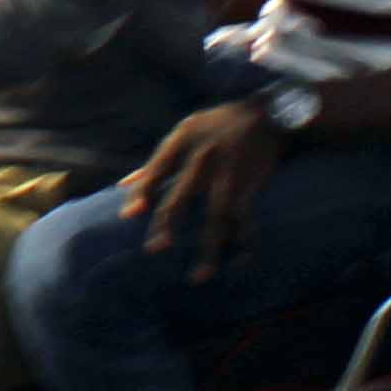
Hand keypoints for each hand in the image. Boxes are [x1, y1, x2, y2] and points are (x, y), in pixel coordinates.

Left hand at [124, 102, 288, 274]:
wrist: (268, 114)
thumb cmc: (218, 125)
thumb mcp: (185, 131)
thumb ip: (155, 161)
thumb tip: (122, 186)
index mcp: (184, 140)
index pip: (157, 168)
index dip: (143, 191)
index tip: (130, 216)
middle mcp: (204, 156)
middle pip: (182, 196)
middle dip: (168, 224)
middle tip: (156, 249)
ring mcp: (229, 173)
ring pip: (216, 217)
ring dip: (209, 249)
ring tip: (198, 276)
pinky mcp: (252, 185)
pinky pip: (245, 220)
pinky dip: (243, 243)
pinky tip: (238, 263)